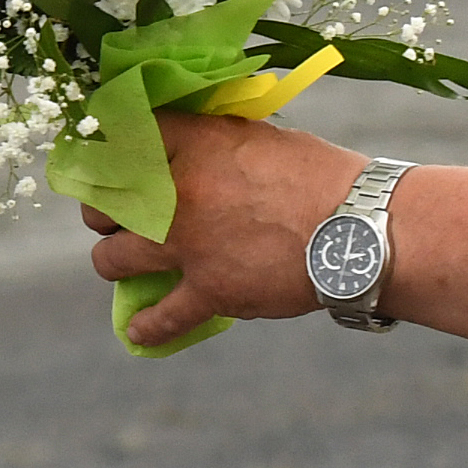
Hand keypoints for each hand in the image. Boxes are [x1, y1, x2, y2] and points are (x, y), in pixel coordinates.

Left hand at [83, 111, 366, 346]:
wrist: (365, 228)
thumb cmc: (324, 177)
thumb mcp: (260, 137)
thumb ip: (213, 141)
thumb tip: (189, 142)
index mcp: (192, 144)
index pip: (122, 138)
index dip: (107, 150)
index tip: (102, 159)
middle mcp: (175, 192)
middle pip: (101, 205)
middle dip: (103, 213)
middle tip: (114, 217)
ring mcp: (186, 245)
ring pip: (112, 259)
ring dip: (112, 261)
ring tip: (119, 262)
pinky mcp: (209, 290)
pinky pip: (160, 317)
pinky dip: (147, 327)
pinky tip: (136, 330)